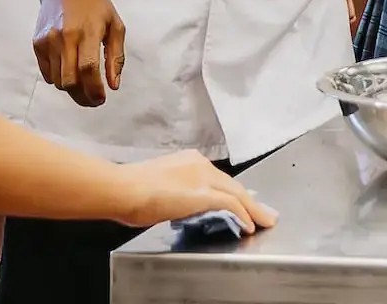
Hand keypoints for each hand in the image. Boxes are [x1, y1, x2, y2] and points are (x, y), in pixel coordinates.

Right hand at [33, 0, 124, 107]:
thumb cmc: (95, 3)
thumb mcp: (115, 24)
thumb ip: (116, 56)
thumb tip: (113, 85)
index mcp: (88, 32)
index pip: (89, 69)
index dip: (95, 90)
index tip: (101, 99)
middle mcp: (65, 38)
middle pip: (70, 81)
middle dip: (83, 97)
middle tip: (94, 99)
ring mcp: (48, 42)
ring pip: (57, 81)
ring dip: (72, 89)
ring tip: (84, 84)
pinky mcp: (37, 44)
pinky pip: (47, 73)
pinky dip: (59, 79)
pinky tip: (70, 71)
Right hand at [112, 151, 278, 230]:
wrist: (121, 188)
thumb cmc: (129, 189)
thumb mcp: (158, 184)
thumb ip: (175, 190)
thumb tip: (179, 202)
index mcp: (189, 161)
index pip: (219, 178)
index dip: (234, 191)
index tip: (244, 200)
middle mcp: (200, 165)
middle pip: (233, 184)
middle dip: (251, 201)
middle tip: (264, 213)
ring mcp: (202, 178)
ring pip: (238, 193)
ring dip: (253, 209)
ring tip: (264, 221)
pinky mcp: (203, 193)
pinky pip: (231, 204)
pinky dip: (243, 214)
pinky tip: (249, 225)